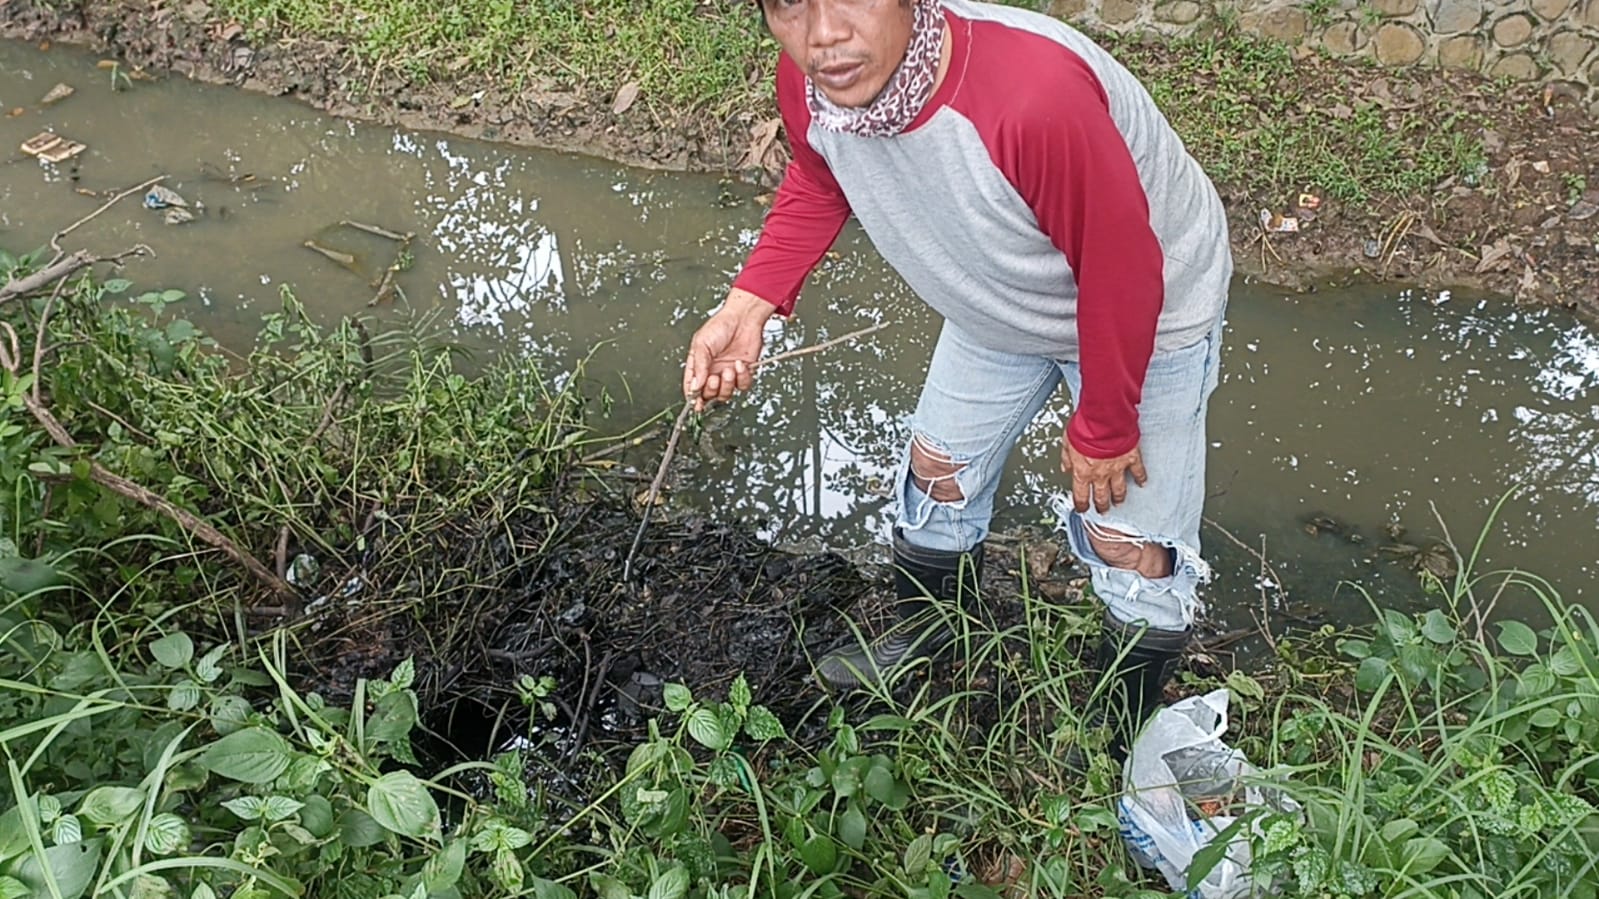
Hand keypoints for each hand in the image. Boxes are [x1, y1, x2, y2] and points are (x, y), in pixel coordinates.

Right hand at [682, 289, 774, 411]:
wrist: (744, 318)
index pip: (693, 387)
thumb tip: (695, 386)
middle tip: (714, 377)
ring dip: (727, 384)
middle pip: (709, 394)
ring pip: (726, 393)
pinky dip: (742, 378)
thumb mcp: (702, 344)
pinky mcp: (744, 373)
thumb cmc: (721, 325)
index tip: (696, 404)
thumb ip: (698, 366)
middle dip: (712, 389)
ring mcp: (728, 373)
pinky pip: (742, 386)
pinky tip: (740, 365)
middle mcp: (713, 371)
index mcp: (699, 365)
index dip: (693, 397)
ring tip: (728, 369)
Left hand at [1061, 427, 1147, 513]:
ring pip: (1119, 489)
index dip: (1081, 504)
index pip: (1081, 495)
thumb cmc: (1085, 428)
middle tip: (1102, 510)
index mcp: (1083, 471)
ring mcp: (1117, 468)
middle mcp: (1100, 474)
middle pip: (1101, 496)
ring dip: (1118, 497)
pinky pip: (1138, 472)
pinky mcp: (1131, 458)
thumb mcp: (1066, 442)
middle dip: (1101, 505)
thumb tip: (1065, 467)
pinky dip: (1141, 478)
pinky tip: (1143, 483)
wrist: (1104, 419)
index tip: (1082, 509)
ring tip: (1119, 502)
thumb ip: (1066, 458)